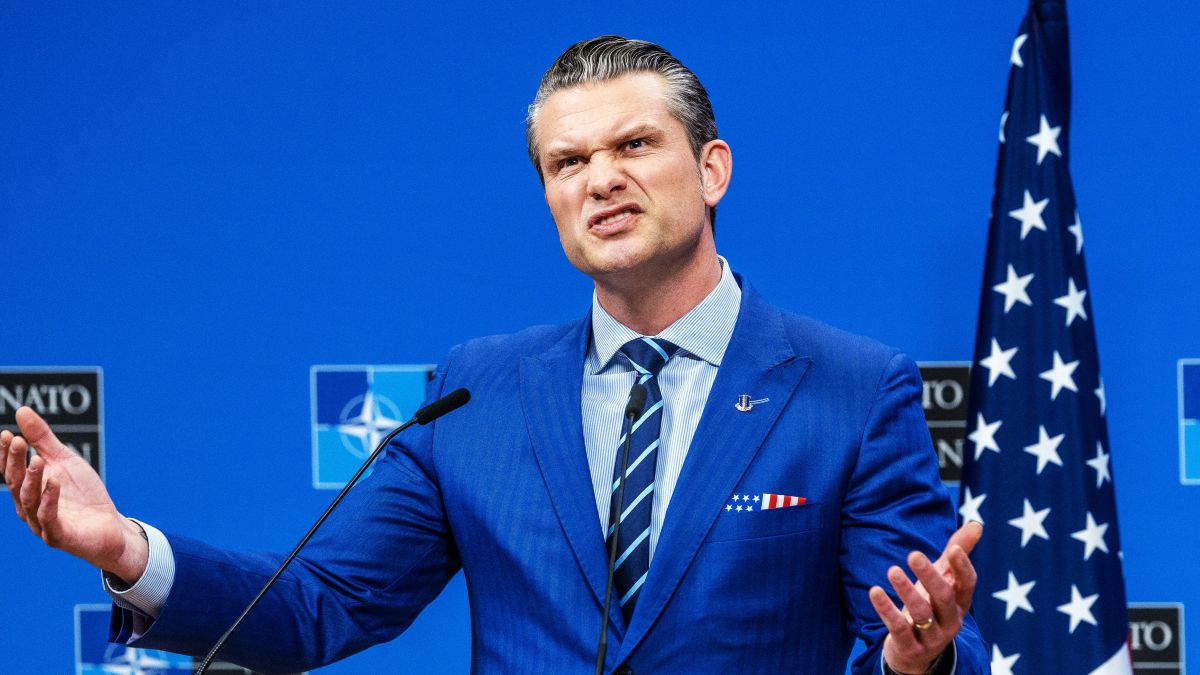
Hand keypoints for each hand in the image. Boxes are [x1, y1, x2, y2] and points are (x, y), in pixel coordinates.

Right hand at [2, 406, 147, 583]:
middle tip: (18, 441)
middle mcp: (29, 508)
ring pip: (30, 501)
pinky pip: (49, 518)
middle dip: (15, 462)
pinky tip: (54, 481)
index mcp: (29, 489)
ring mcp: (42, 524)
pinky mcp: (59, 536)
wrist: (109, 526)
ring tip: (37, 459)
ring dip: (32, 479)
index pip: (11, 471)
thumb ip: (43, 439)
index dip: (7, 454)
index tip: (7, 434)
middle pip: (16, 484)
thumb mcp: (65, 460)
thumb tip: (21, 411)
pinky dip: (50, 499)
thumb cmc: (84, 494)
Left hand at [868, 521, 982, 673]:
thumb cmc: (932, 605)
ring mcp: (932, 636)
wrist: (916, 652)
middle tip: (913, 554)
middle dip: (929, 576)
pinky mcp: (910, 647)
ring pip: (922, 614)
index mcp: (960, 602)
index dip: (962, 567)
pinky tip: (874, 591)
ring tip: (892, 571)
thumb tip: (977, 524)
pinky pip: (899, 628)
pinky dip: (887, 610)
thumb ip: (958, 551)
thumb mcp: (944, 579)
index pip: (968, 584)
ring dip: (906, 591)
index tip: (953, 548)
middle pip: (943, 597)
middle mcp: (950, 620)